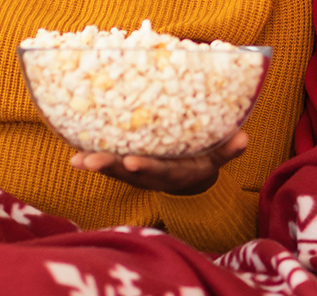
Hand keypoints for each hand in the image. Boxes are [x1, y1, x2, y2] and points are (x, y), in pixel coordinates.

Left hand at [68, 131, 247, 195]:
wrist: (188, 179)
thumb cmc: (203, 161)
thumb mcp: (217, 157)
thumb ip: (228, 150)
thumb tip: (243, 138)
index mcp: (174, 173)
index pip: (159, 171)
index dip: (146, 167)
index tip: (133, 162)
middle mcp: (152, 175)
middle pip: (130, 174)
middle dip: (111, 167)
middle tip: (91, 161)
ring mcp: (137, 173)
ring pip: (115, 171)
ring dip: (96, 165)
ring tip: (77, 161)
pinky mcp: (126, 167)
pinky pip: (108, 165)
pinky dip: (90, 161)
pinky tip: (73, 157)